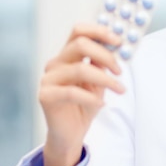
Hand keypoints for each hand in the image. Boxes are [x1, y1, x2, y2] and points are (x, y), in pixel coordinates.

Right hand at [39, 24, 125, 165]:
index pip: (79, 31)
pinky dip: (91, 98)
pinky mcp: (46, 96)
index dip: (99, 31)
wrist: (70, 134)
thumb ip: (102, 64)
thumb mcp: (99, 82)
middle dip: (106, 55)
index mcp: (67, 56)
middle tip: (120, 70)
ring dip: (105, 79)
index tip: (118, 40)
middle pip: (80, 44)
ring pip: (80, 68)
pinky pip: (72, 92)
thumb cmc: (85, 105)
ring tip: (120, 89)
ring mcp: (48, 79)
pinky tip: (101, 104)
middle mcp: (56, 63)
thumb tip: (115, 48)